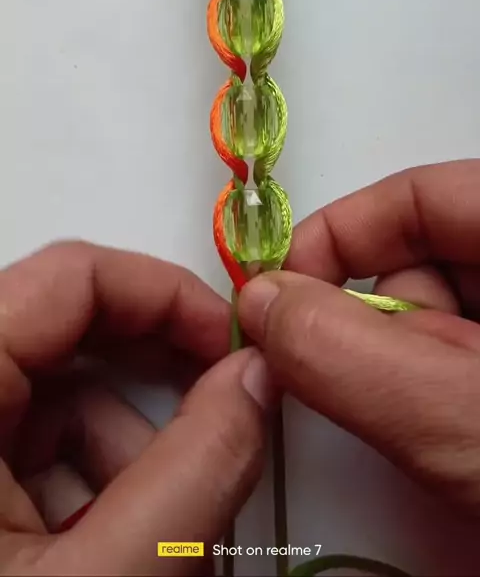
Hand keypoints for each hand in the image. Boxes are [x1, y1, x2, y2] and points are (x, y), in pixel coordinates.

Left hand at [0, 241, 272, 574]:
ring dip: (127, 447)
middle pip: (66, 337)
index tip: (233, 343)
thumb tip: (257, 375)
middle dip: (157, 376)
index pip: (68, 276)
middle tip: (224, 405)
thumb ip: (195, 471)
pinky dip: (92, 481)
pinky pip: (31, 449)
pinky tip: (119, 544)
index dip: (165, 295)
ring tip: (170, 528)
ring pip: (55, 401)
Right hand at [238, 160, 479, 514]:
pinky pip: (453, 366)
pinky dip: (428, 401)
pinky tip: (449, 448)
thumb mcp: (457, 414)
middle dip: (373, 328)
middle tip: (369, 396)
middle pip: (421, 261)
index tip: (282, 295)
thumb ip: (349, 354)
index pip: (418, 195)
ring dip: (403, 378)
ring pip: (434, 324)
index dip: (340, 233)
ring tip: (437, 443)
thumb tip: (258, 302)